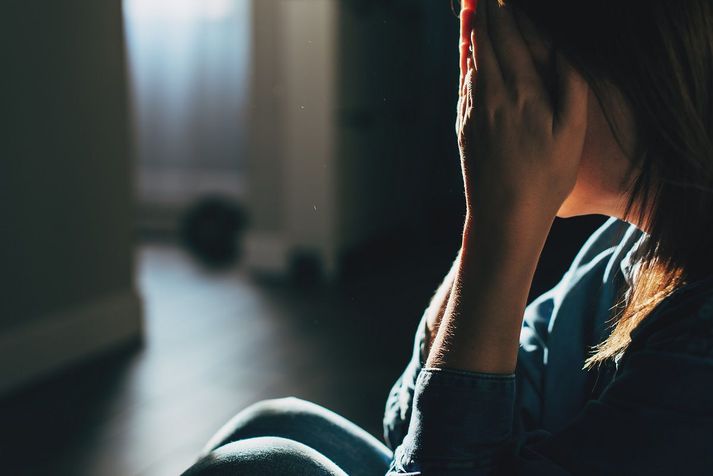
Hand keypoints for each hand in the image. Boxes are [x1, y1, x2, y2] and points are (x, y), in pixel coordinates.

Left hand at [457, 0, 588, 221]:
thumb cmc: (545, 178)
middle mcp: (491, 96)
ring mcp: (473, 111)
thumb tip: (562, 50)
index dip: (505, 13)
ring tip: (469, 10)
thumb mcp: (571, 133)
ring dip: (470, 33)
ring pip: (470, 61)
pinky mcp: (464, 126)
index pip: (510, 40)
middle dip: (483, 15)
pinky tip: (467, 54)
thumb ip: (569, 86)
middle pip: (485, 44)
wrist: (502, 215)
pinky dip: (465, 61)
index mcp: (522, 93)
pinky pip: (463, 83)